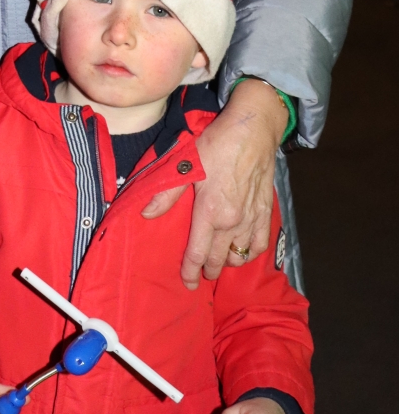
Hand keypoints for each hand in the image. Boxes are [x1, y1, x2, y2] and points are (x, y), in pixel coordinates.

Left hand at [142, 79, 283, 287]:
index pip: (198, 253)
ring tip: (218, 261)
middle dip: (209, 271)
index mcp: (211, 212)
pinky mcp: (266, 211)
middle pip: (219, 258)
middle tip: (201, 277)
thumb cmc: (217, 144)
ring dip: (228, 262)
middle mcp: (233, 221)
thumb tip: (147, 214)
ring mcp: (252, 218)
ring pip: (240, 255)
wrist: (253, 130)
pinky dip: (250, 252)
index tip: (188, 283)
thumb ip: (166, 193)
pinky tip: (242, 250)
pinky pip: (260, 243)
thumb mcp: (185, 163)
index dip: (191, 271)